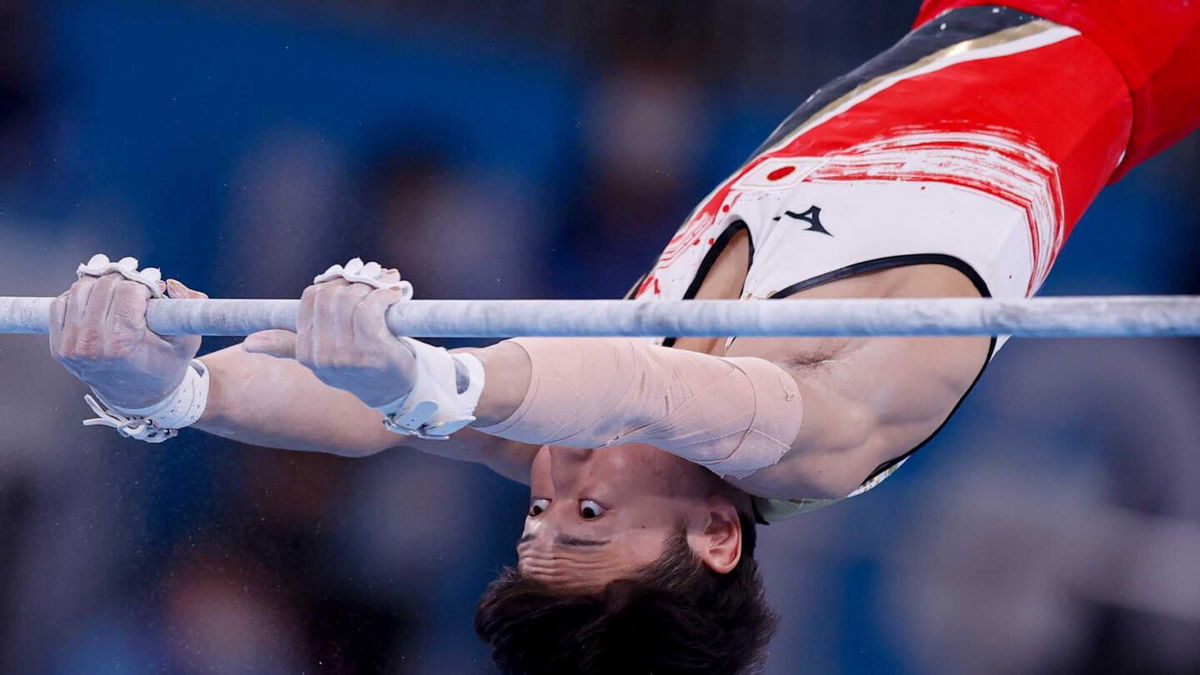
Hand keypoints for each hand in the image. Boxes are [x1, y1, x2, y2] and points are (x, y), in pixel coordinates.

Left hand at [50, 275, 205, 409]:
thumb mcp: (188, 340)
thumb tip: (171, 284)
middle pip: (103, 286)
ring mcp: (71, 346)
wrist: (139, 396)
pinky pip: (60, 304)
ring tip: (119, 293)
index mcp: (122, 344)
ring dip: (102, 285)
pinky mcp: (59, 347)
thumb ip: (188, 308)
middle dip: (124, 282)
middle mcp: (91, 345)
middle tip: (138, 288)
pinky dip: (80, 297)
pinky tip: (99, 303)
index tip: (153, 292)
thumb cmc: (166, 365)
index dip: (144, 285)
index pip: (127, 291)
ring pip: (80, 290)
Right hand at [242, 267, 416, 407]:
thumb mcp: (320, 359)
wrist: (393, 392)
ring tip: (385, 286)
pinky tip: (394, 295)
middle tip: (373, 278)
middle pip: (330, 296)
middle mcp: (321, 355)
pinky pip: (371, 308)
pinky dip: (384, 296)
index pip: (310, 298)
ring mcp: (345, 355)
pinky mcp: (371, 351)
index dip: (332, 283)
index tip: (350, 280)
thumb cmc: (359, 368)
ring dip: (371, 286)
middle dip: (353, 281)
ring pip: (349, 300)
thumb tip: (248, 344)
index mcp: (305, 352)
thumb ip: (287, 346)